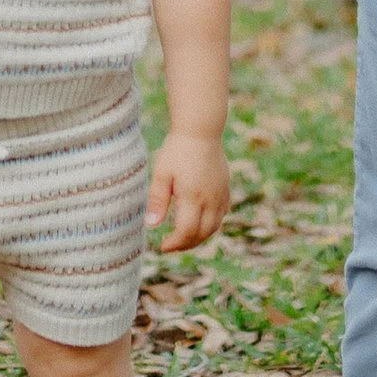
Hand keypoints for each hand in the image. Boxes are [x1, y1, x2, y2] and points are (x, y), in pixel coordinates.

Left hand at [148, 133, 228, 251]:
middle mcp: (210, 199)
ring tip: (183, 238)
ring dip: (199, 237)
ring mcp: (220, 195)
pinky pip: (222, 215)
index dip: (175, 243)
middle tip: (171, 246)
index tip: (162, 246)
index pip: (186, 231)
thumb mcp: (162, 173)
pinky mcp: (225, 189)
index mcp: (193, 196)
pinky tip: (199, 223)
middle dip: (186, 245)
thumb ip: (157, 200)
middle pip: (202, 234)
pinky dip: (211, 225)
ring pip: (214, 227)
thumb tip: (151, 225)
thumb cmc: (177, 150)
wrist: (201, 130)